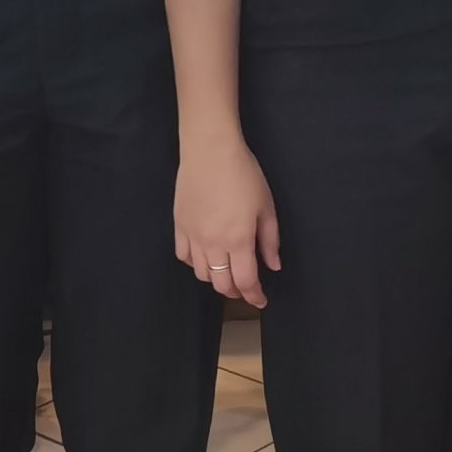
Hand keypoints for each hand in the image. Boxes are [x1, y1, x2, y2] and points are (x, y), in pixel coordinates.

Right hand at [175, 135, 280, 308]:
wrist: (210, 150)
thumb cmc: (244, 174)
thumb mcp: (266, 205)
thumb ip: (269, 240)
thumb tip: (273, 266)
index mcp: (238, 240)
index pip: (245, 281)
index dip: (254, 296)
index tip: (262, 301)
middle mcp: (213, 244)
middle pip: (221, 284)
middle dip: (236, 292)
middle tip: (246, 287)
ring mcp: (193, 236)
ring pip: (202, 274)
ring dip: (216, 279)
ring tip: (226, 271)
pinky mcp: (179, 226)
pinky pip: (184, 256)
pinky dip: (196, 263)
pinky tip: (205, 256)